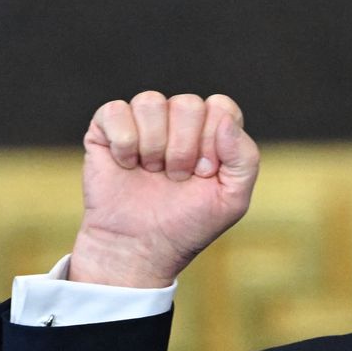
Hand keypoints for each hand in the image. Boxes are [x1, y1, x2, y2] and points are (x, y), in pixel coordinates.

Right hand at [71, 92, 258, 286]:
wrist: (140, 249)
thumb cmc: (186, 224)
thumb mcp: (232, 200)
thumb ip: (245, 158)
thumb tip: (225, 121)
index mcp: (210, 130)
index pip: (221, 107)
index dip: (213, 141)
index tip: (204, 174)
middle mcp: (177, 120)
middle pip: (187, 104)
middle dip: (183, 149)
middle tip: (176, 178)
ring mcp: (142, 121)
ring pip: (151, 102)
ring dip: (153, 146)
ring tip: (152, 173)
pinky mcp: (107, 128)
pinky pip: (116, 111)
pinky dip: (124, 144)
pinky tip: (126, 165)